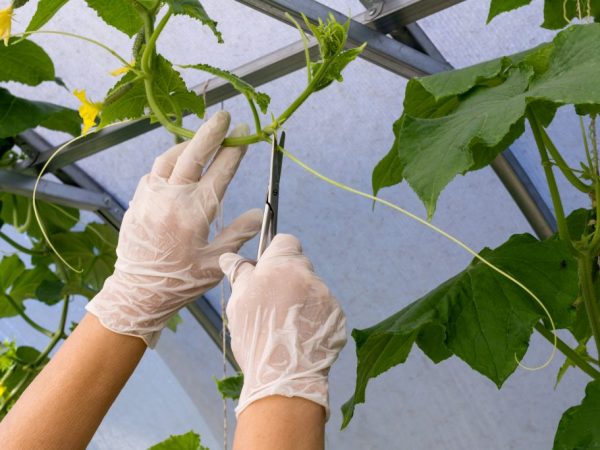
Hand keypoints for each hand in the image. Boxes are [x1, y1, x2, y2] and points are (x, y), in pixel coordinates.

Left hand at [86, 111, 261, 346]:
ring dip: (188, 144)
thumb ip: (238, 234)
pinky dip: (169, 162)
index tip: (245, 134)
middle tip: (225, 116)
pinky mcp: (137, 201)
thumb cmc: (180, 281)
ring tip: (203, 138)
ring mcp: (151, 197)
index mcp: (195, 212)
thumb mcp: (216, 262)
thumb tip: (259, 213)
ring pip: (170, 158)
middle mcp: (171, 198)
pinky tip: (178, 164)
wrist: (137, 291)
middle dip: (211, 132)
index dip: (235, 150)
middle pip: (193, 154)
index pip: (220, 171)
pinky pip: (155, 172)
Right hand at [219, 234, 346, 419]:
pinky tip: (300, 335)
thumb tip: (230, 256)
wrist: (284, 377)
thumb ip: (239, 274)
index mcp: (282, 265)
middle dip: (287, 279)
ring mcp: (326, 295)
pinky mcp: (338, 315)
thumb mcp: (239, 302)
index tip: (267, 270)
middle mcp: (308, 275)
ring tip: (285, 326)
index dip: (275, 253)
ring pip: (311, 289)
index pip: (285, 241)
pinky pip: (324, 309)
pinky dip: (314, 317)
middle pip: (299, 266)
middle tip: (272, 304)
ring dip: (301, 299)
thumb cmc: (256, 337)